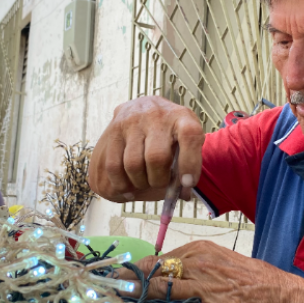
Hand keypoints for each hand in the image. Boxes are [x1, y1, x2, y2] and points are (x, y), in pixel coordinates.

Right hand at [88, 96, 204, 202]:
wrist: (140, 108)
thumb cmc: (168, 133)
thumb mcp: (183, 140)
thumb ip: (186, 165)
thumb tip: (183, 194)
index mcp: (181, 117)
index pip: (190, 136)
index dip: (190, 163)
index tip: (187, 183)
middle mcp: (157, 115)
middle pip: (156, 157)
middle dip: (158, 180)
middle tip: (159, 183)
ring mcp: (132, 122)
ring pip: (133, 164)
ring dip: (139, 182)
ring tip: (143, 183)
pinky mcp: (113, 130)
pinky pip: (114, 166)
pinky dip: (121, 184)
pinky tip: (127, 187)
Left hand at [117, 240, 300, 302]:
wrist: (283, 298)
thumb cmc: (253, 280)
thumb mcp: (221, 262)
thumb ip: (194, 267)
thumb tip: (166, 275)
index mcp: (200, 251)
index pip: (158, 259)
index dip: (137, 270)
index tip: (120, 276)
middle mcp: (199, 265)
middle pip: (154, 273)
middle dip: (131, 282)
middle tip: (111, 289)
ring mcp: (204, 288)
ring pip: (162, 290)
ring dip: (140, 297)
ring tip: (121, 301)